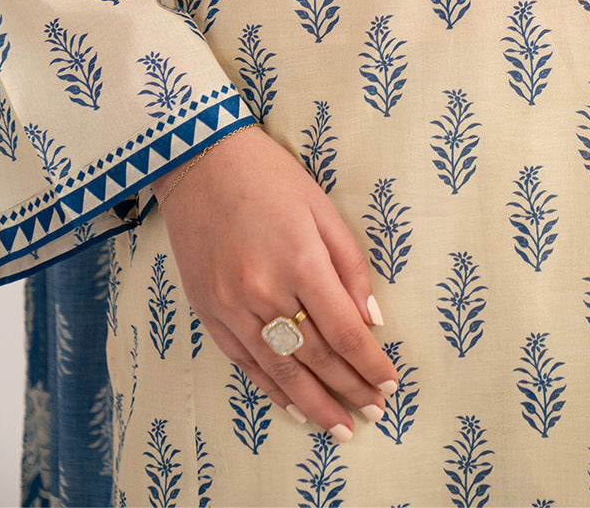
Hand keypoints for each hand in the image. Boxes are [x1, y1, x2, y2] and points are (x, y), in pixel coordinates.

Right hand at [151, 126, 398, 439]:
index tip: (390, 384)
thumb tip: (371, 319)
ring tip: (340, 427)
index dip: (369, 363)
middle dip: (349, 389)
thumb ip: (350, 266)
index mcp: (301, 261)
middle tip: (375, 413)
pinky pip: (245, 362)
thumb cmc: (269, 177)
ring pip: (280, 370)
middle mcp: (265, 291)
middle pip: (315, 357)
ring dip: (314, 403)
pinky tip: (294, 406)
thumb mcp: (322, 209)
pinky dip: (271, 389)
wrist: (200, 162)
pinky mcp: (208, 312)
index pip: (344, 330)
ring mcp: (232, 306)